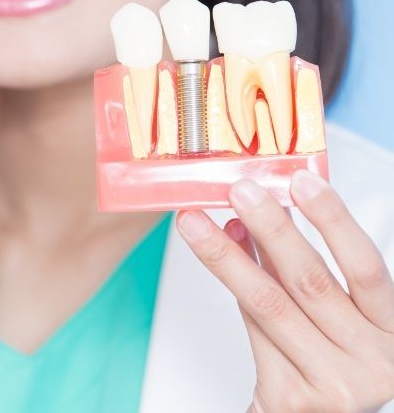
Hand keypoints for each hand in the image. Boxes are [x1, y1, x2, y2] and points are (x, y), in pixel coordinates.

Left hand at [177, 171, 393, 412]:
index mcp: (390, 329)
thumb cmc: (330, 352)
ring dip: (227, 256)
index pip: (366, 266)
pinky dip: (233, 286)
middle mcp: (370, 360)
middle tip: (239, 190)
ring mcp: (331, 384)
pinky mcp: (290, 398)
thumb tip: (253, 215)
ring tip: (196, 221)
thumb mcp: (333, 308)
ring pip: (268, 304)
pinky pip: (252, 329)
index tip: (301, 179)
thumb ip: (298, 264)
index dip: (334, 219)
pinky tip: (216, 253)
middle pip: (310, 281)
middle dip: (270, 229)